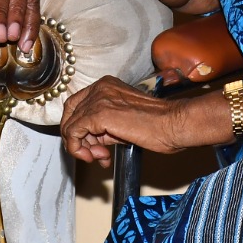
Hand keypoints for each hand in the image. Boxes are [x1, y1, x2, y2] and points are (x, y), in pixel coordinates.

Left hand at [60, 76, 231, 166]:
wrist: (172, 124)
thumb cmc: (157, 125)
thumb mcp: (122, 122)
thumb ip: (103, 128)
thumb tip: (87, 143)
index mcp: (105, 85)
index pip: (76, 105)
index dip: (78, 127)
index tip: (90, 145)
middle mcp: (99, 88)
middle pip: (69, 113)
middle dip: (76, 137)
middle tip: (92, 154)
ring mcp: (97, 99)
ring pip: (70, 125)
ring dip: (81, 147)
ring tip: (100, 157)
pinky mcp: (98, 113)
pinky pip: (73, 133)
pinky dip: (78, 148)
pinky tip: (99, 157)